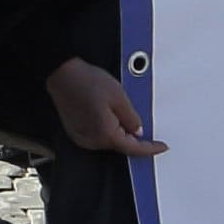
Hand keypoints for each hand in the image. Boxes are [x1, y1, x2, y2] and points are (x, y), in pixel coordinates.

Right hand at [45, 56, 165, 157]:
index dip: (150, 149)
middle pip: (120, 145)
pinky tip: (104, 112)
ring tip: (114, 107)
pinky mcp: (75, 132)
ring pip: (108, 140)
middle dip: (131, 135)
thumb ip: (131, 118)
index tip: (162, 147)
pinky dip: (105, 129)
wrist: (62, 74)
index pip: (134, 148)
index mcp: (106, 134)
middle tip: (133, 115)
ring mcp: (82, 138)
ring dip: (117, 131)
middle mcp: (93, 141)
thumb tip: (139, 131)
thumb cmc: (87, 81)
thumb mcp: (119, 96)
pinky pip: (96, 136)